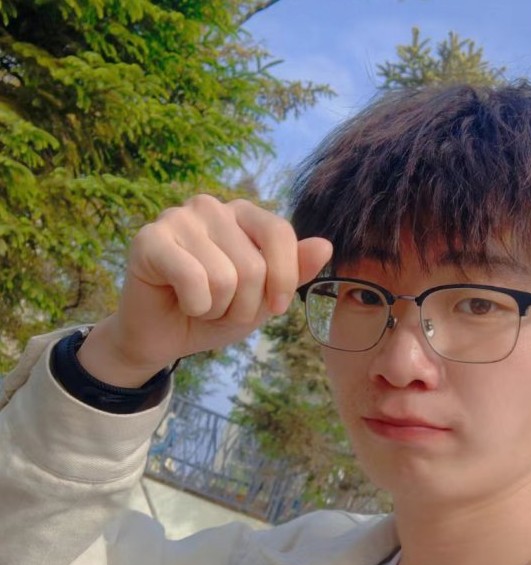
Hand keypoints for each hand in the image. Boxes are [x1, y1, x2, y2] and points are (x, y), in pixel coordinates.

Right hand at [77, 196, 332, 386]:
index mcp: (243, 215)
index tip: (276, 308)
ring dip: (216, 309)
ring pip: (224, 278)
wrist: (164, 338)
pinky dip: (194, 307)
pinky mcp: (150, 239)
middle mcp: (211, 207)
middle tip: (220, 308)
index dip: (284, 279)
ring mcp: (178, 218)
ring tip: (199, 304)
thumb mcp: (264, 299)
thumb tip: (325, 245)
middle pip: (254, 266)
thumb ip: (293, 272)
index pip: (280, 232)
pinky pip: (193, 280)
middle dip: (243, 306)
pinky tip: (181, 302)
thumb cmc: (215, 312)